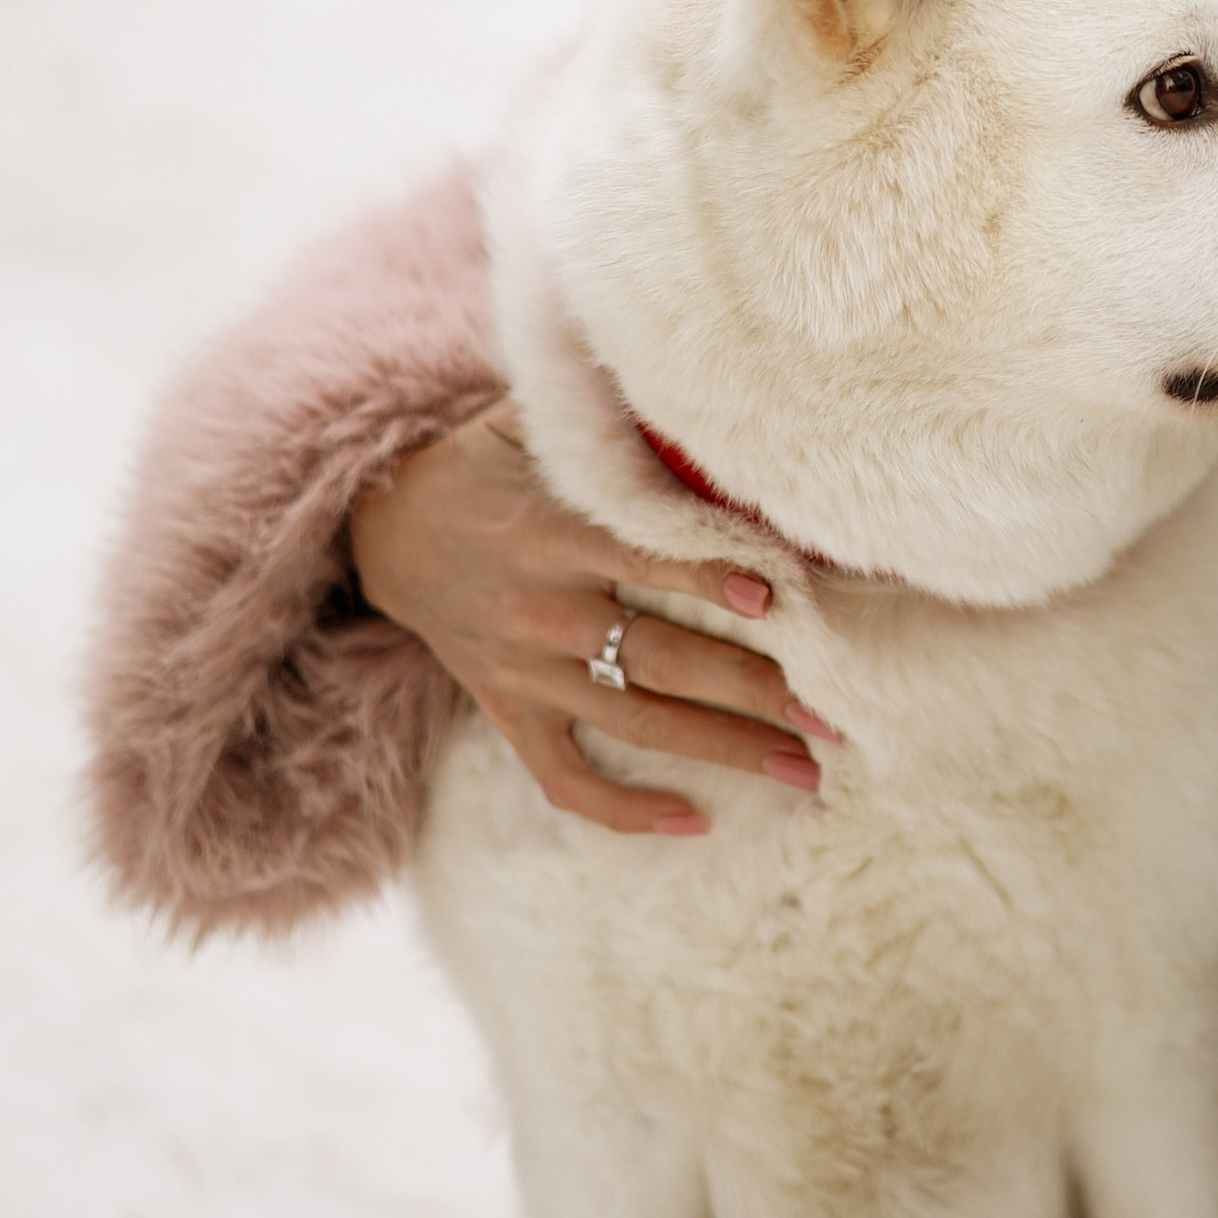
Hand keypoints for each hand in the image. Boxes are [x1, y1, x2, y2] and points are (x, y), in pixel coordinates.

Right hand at [349, 405, 834, 835]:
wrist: (385, 530)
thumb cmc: (486, 465)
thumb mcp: (534, 426)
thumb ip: (610, 422)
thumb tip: (704, 398)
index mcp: (551, 534)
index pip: (639, 558)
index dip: (705, 578)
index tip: (777, 597)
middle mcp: (541, 611)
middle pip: (660, 659)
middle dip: (752, 689)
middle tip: (832, 714)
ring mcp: (525, 672)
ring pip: (635, 723)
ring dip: (723, 750)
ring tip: (804, 770)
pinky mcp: (511, 711)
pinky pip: (566, 778)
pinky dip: (624, 809)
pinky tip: (696, 820)